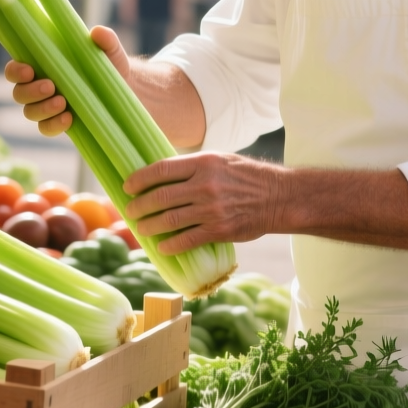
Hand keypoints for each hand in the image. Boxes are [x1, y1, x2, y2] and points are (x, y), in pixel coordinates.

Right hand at [6, 25, 129, 136]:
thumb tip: (97, 32)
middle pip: (18, 93)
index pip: (15, 69)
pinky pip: (46, 128)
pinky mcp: (60, 123)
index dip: (15, 71)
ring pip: (30, 112)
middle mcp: (40, 86)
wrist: (126, 90)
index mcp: (43, 65)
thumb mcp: (111, 51)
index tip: (29, 70)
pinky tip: (69, 119)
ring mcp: (48, 106)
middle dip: (30, 91)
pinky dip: (53, 124)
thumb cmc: (112, 65)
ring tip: (63, 102)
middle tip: (51, 86)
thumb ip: (106, 40)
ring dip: (42, 109)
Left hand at [122, 152, 286, 253]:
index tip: (128, 186)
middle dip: (139, 206)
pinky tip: (162, 246)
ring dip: (150, 226)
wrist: (279, 197)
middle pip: (160, 197)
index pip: (162, 169)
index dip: (140, 179)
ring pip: (169, 220)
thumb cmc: (248, 176)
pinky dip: (170, 245)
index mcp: (204, 163)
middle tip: (131, 211)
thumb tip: (164, 174)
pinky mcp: (219, 230)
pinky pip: (186, 239)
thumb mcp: (221, 160)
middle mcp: (205, 185)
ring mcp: (211, 209)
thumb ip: (194, 167)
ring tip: (141, 228)